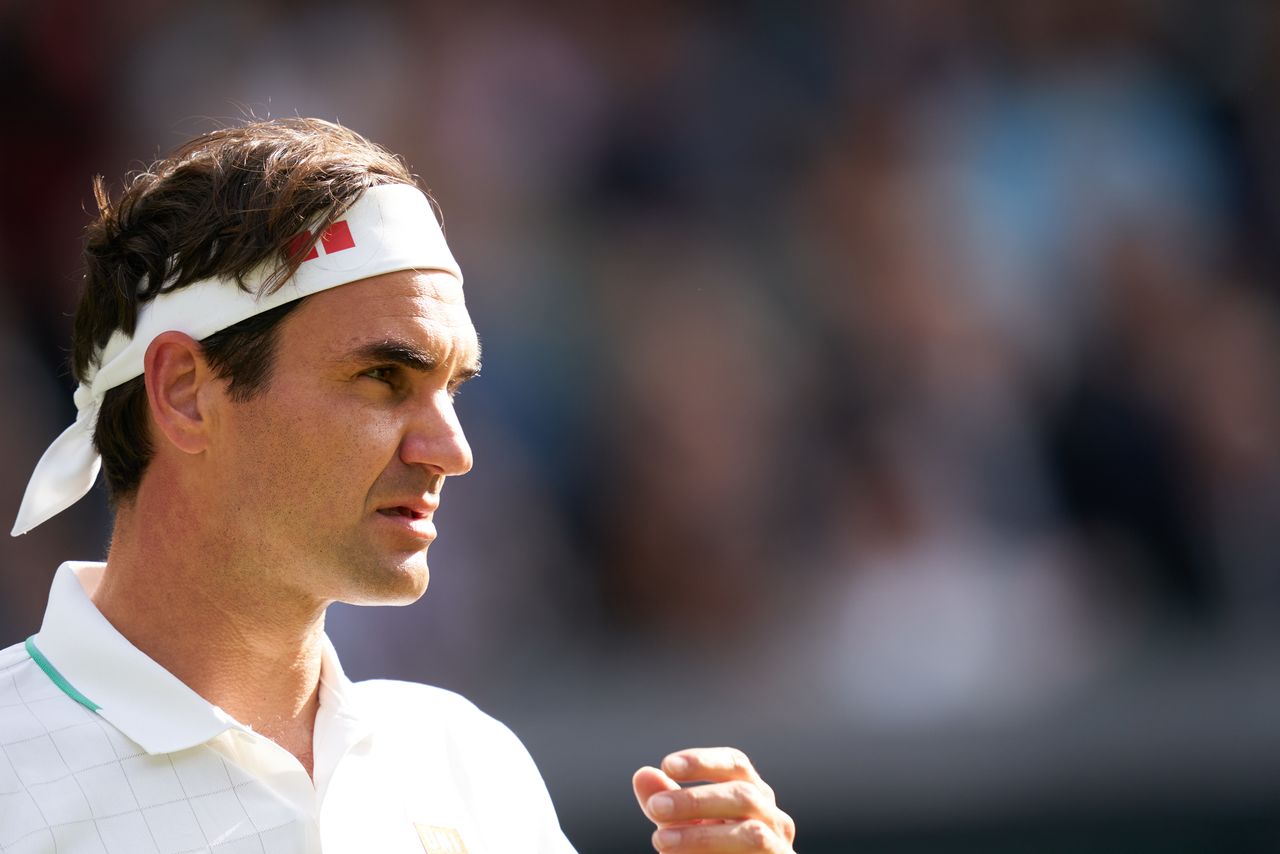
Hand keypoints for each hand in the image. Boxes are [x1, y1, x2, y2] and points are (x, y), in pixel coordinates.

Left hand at [632, 747, 795, 852]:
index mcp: (752, 793)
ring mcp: (780, 847)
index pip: (736, 764)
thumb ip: (665, 801)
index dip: (704, 761)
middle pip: (744, 795)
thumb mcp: (683, 825)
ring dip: (702, 836)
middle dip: (696, 800)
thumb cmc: (712, 852)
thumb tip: (642, 774)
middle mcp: (773, 816)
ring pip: (752, 833)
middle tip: (656, 807)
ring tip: (661, 840)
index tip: (668, 765)